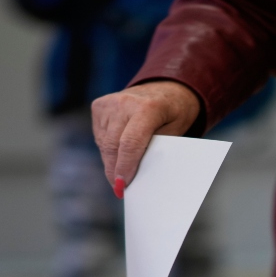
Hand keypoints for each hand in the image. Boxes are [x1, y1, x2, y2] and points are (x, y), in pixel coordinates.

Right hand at [91, 81, 200, 196]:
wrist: (166, 88)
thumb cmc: (174, 113)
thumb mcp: (176, 132)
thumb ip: (157, 150)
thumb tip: (140, 175)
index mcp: (148, 108)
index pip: (130, 143)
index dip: (125, 168)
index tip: (122, 186)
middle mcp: (125, 102)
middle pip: (113, 146)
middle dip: (115, 171)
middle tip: (120, 189)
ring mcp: (109, 103)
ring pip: (104, 144)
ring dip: (111, 162)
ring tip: (123, 172)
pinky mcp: (99, 106)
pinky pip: (100, 137)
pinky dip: (108, 149)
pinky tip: (119, 152)